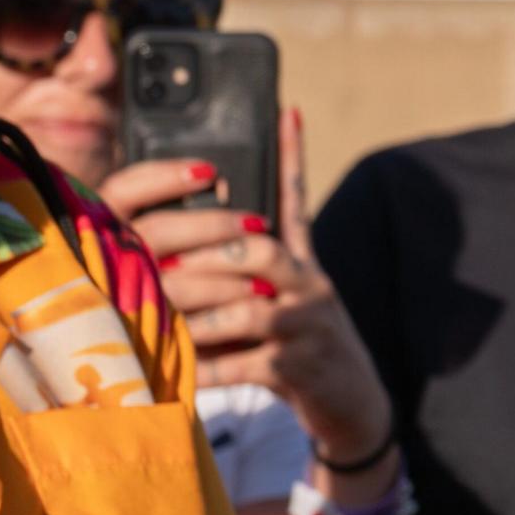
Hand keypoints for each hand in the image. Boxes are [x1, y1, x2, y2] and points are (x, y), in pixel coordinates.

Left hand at [101, 110, 393, 465]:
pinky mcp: (299, 369)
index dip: (292, 155)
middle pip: (260, 250)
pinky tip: (182, 375)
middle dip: (207, 255)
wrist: (351, 404)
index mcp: (301, 263)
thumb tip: (177, 256)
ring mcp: (307, 327)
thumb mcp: (278, 301)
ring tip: (163, 320)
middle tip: (163, 266)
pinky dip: (208, 370)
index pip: (296, 198)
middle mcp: (309, 286)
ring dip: (199, 317)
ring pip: (247, 310)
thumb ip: (239, 276)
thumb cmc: (296, 346)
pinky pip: (244, 365)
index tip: (286, 110)